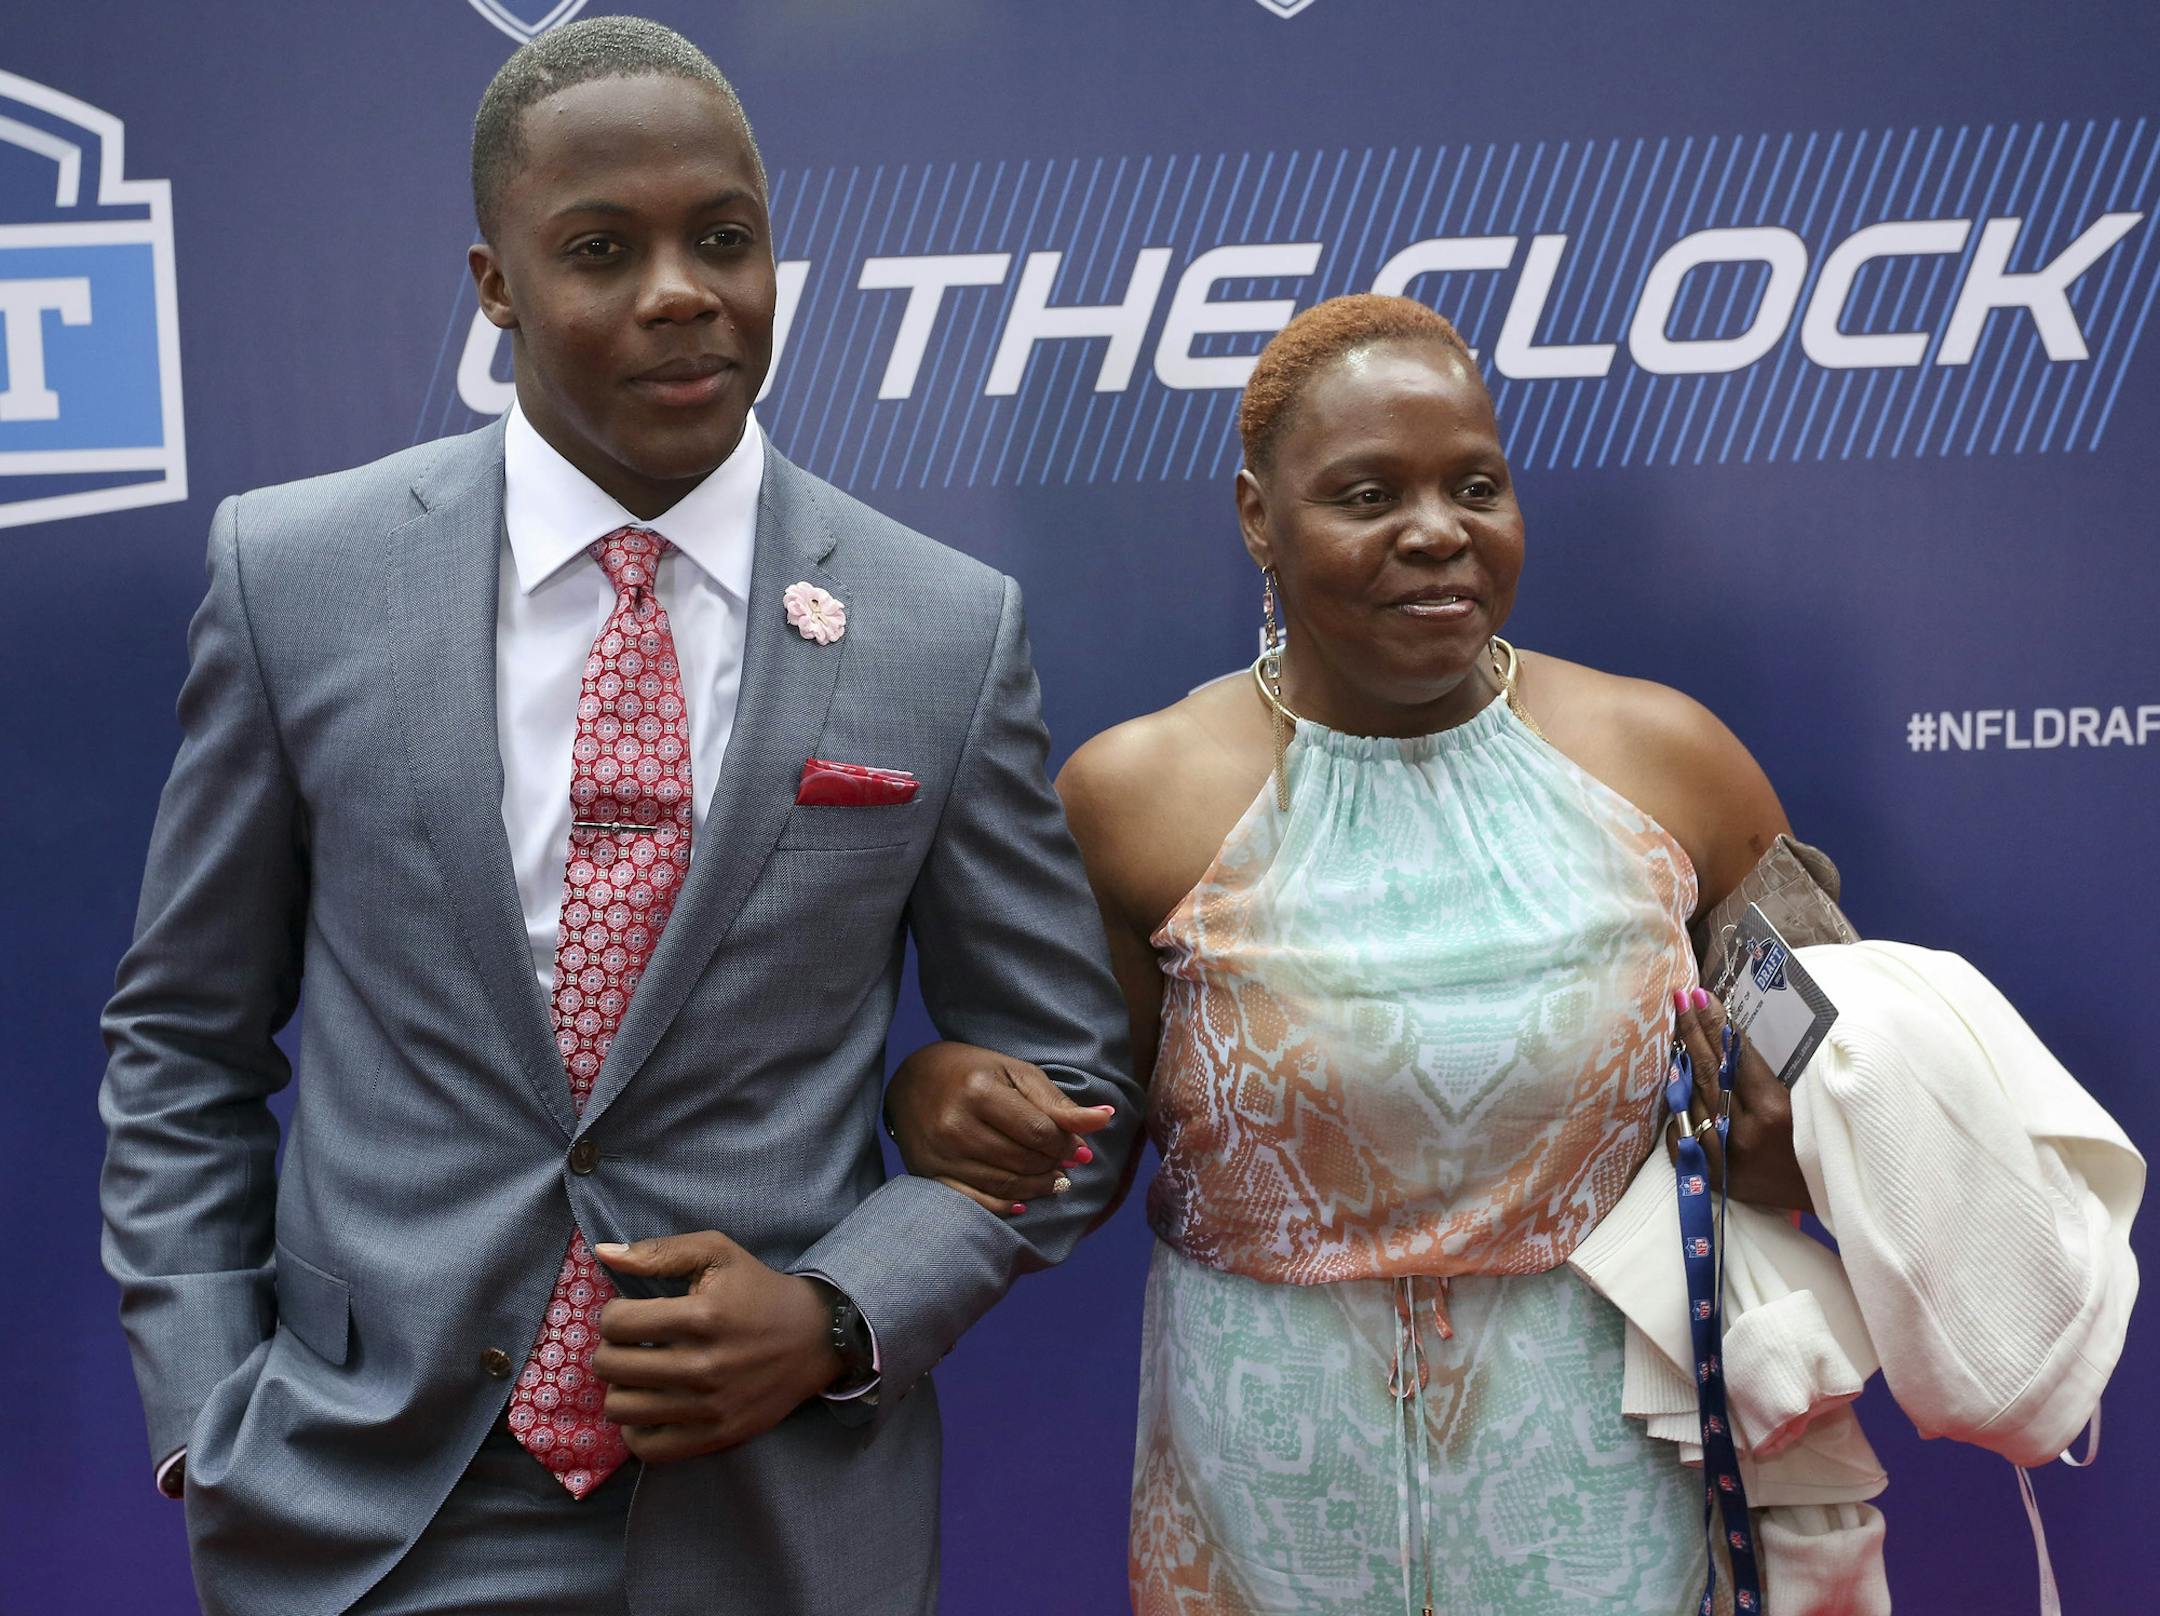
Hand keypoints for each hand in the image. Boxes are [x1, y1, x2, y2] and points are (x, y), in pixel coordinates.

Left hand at [591, 1231, 842, 1462]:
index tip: (630, 1313)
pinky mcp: (716, 1437)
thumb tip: (603, 1253)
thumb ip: (659, 1252)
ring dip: (620, 1387)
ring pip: (620, 1408)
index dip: (613, 1313)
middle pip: (611, 1366)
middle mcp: (703, 1366)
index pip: (615, 1322)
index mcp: (702, 1316)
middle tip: (631, 1343)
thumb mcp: (717, 1253)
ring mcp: (709, 1408)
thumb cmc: (757, 1290)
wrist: (814, 1339)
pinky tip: (650, 1405)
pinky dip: (636, 1429)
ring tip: (640, 1374)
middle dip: (611, 1349)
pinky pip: (647, 1448)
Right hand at [887, 1041, 1118, 1215]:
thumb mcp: (1016, 1074)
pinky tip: (1023, 1198)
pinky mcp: (929, 1174)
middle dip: (1054, 1166)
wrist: (912, 1080)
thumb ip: (1057, 1102)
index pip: (1039, 1132)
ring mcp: (941, 1153)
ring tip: (1053, 1180)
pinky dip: (1006, 1205)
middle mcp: (956, 1125)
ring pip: (1004, 1184)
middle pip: (1023, 1161)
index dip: (1066, 1145)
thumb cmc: (973, 1071)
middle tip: (1067, 1164)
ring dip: (1038, 1187)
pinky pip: (976, 1202)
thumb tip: (1104, 1120)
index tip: (1079, 1148)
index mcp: (979, 1091)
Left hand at [1669, 987, 1813, 1212]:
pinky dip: (1680, 1111)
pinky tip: (1679, 1088)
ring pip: (1689, 1100)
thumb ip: (1768, 1071)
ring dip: (1682, 1066)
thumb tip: (1732, 1031)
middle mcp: (1742, 1134)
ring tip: (1678, 1035)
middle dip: (1692, 1030)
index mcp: (1773, 1112)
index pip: (1733, 1056)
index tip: (1701, 995)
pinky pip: (1681, 1134)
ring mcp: (1722, 1157)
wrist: (1827, 1196)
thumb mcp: (1805, 1100)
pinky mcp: (1710, 1176)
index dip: (1715, 1023)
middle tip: (1681, 998)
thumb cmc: (1823, 1140)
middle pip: (1706, 1072)